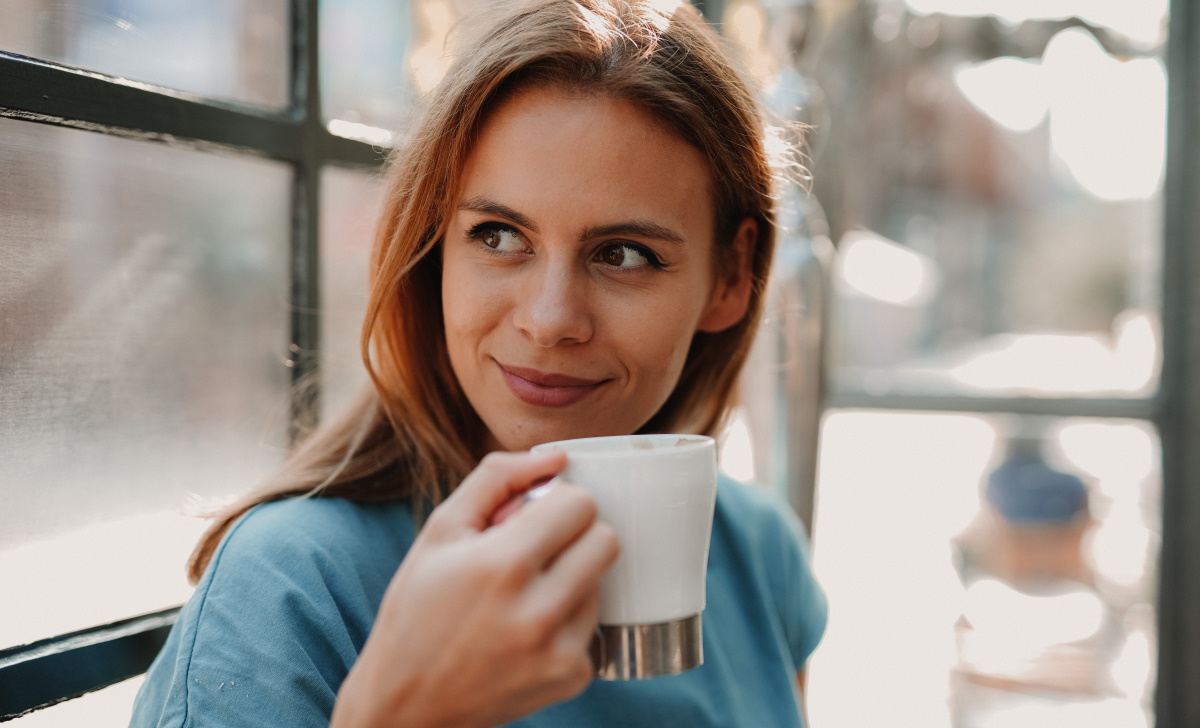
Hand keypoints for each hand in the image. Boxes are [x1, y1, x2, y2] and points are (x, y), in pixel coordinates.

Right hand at [331, 450, 619, 727]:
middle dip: (575, 535)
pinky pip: (593, 626)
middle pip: (606, 540)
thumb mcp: (440, 531)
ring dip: (572, 578)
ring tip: (523, 596)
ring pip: (602, 582)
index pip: (580, 504)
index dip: (556, 503)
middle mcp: (537, 611)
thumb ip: (497, 479)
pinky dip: (567, 622)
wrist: (406, 705)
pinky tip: (525, 632)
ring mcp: (559, 650)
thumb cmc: (417, 610)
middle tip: (537, 550)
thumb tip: (558, 456)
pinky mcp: (572, 678)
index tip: (532, 517)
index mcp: (502, 565)